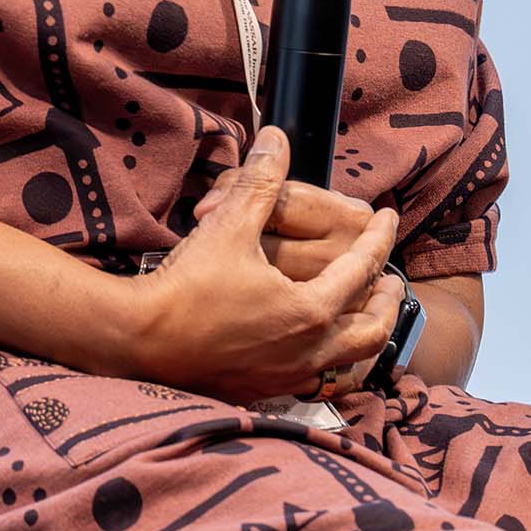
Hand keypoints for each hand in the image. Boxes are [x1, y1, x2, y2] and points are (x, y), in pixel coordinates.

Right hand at [121, 125, 404, 404]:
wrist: (140, 342)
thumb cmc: (187, 285)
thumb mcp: (229, 226)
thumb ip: (261, 182)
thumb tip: (276, 138)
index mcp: (310, 310)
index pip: (362, 268)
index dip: (379, 238)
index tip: (389, 217)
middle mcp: (308, 351)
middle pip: (371, 330)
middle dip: (385, 301)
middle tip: (388, 278)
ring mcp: (287, 377)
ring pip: (348, 361)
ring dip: (362, 332)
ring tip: (360, 311)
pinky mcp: (264, 392)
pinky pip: (316, 380)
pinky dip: (330, 360)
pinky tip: (317, 345)